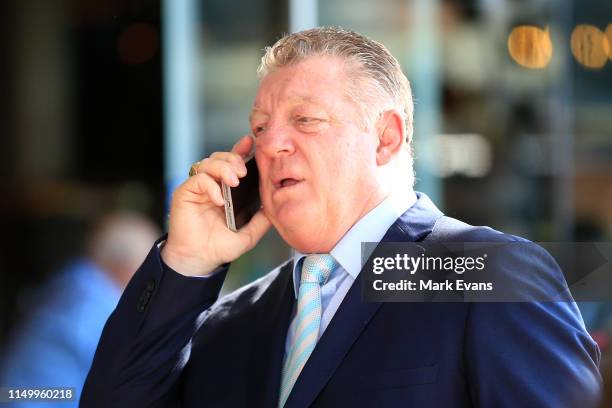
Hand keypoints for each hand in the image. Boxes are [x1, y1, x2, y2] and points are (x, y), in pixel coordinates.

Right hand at [161, 136, 270, 275]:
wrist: (200, 261)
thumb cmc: (220, 247)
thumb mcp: (248, 234)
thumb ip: (262, 219)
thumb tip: (276, 205)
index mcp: (225, 190)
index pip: (232, 163)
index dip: (241, 150)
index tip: (251, 143)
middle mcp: (210, 185)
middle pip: (220, 157)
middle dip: (233, 158)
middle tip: (243, 172)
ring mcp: (197, 188)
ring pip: (207, 162)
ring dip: (223, 168)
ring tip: (234, 182)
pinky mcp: (184, 193)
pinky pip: (197, 178)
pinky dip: (210, 185)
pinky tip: (219, 199)